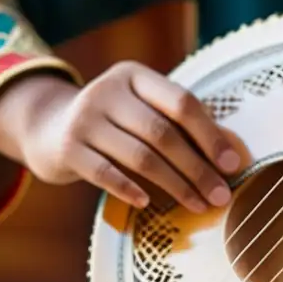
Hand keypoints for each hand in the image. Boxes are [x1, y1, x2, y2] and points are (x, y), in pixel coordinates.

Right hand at [0, 62, 240, 211]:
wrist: (48, 128)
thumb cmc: (116, 123)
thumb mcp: (145, 110)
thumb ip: (184, 125)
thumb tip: (234, 154)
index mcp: (134, 75)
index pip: (181, 102)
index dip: (210, 135)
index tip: (233, 165)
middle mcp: (107, 91)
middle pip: (163, 133)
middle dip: (197, 168)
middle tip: (222, 196)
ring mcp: (84, 118)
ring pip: (140, 156)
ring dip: (175, 185)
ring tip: (198, 206)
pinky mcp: (67, 148)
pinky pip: (105, 173)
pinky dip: (129, 189)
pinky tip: (148, 203)